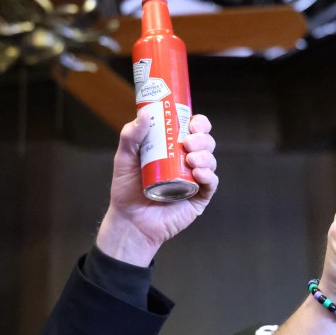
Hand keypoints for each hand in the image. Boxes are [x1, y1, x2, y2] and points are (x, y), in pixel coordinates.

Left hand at [96, 112, 217, 266]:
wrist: (130, 220)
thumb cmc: (127, 189)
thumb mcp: (124, 158)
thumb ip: (130, 136)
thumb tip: (144, 113)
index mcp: (174, 148)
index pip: (194, 130)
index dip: (199, 123)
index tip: (192, 122)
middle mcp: (188, 161)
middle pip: (206, 143)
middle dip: (202, 138)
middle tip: (188, 142)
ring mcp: (195, 179)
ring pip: (210, 161)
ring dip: (205, 156)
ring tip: (191, 159)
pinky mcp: (199, 197)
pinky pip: (211, 183)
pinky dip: (208, 175)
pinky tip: (198, 173)